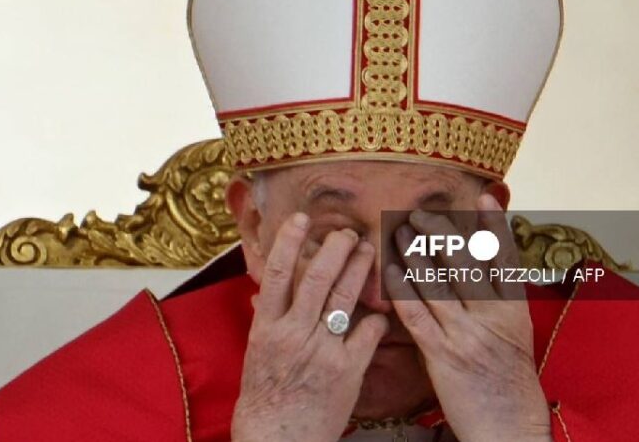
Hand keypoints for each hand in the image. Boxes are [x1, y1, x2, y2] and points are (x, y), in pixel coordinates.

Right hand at [231, 213, 388, 441]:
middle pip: (315, 278)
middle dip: (335, 249)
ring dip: (358, 269)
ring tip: (369, 249)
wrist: (279, 440)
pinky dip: (377, 317)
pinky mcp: (348, 370)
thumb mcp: (256, 354)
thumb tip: (265, 290)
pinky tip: (382, 308)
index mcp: (266, 328)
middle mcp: (293, 334)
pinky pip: (368, 333)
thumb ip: (266, 320)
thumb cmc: (265, 398)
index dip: (289, 242)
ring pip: (343, 298)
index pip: (275, 274)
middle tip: (348, 231)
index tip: (301, 219)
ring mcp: (322, 351)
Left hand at [385, 194, 551, 441]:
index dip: (491, 225)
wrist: (510, 427)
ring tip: (399, 232)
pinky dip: (402, 290)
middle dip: (441, 232)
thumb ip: (496, 304)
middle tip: (420, 212)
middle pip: (465, 262)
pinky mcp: (443, 355)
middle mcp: (493, 317)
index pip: (504, 258)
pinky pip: (417, 315)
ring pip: (437, 283)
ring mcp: (467, 335)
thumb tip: (476, 270)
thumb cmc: (509, 383)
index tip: (481, 197)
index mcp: (514, 310)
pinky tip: (390, 272)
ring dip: (415, 253)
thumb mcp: (514, 337)